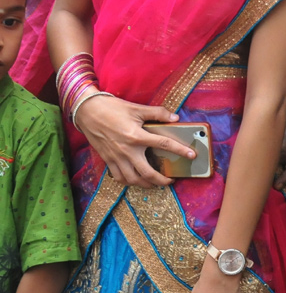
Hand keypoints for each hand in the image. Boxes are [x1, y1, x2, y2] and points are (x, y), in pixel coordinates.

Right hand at [73, 96, 193, 187]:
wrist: (86, 111)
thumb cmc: (112, 108)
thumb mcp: (136, 108)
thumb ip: (157, 113)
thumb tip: (174, 117)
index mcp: (137, 136)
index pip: (164, 144)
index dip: (180, 150)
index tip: (192, 156)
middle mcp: (127, 150)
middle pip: (148, 173)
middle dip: (162, 180)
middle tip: (171, 180)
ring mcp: (116, 157)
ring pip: (133, 179)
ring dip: (146, 184)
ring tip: (155, 183)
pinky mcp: (107, 160)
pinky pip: (119, 177)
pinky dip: (129, 181)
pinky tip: (136, 180)